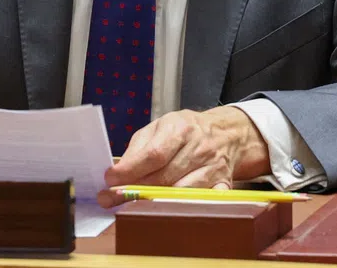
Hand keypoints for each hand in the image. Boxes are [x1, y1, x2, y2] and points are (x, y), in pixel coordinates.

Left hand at [97, 107, 268, 207]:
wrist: (224, 133)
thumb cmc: (185, 131)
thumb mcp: (159, 127)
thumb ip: (138, 148)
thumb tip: (118, 172)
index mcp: (180, 129)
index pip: (154, 154)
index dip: (131, 170)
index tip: (111, 180)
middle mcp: (199, 148)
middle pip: (165, 177)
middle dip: (136, 189)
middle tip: (113, 198)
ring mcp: (214, 167)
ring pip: (181, 192)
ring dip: (155, 201)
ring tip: (134, 203)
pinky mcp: (224, 184)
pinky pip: (205, 201)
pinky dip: (188, 207)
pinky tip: (170, 210)